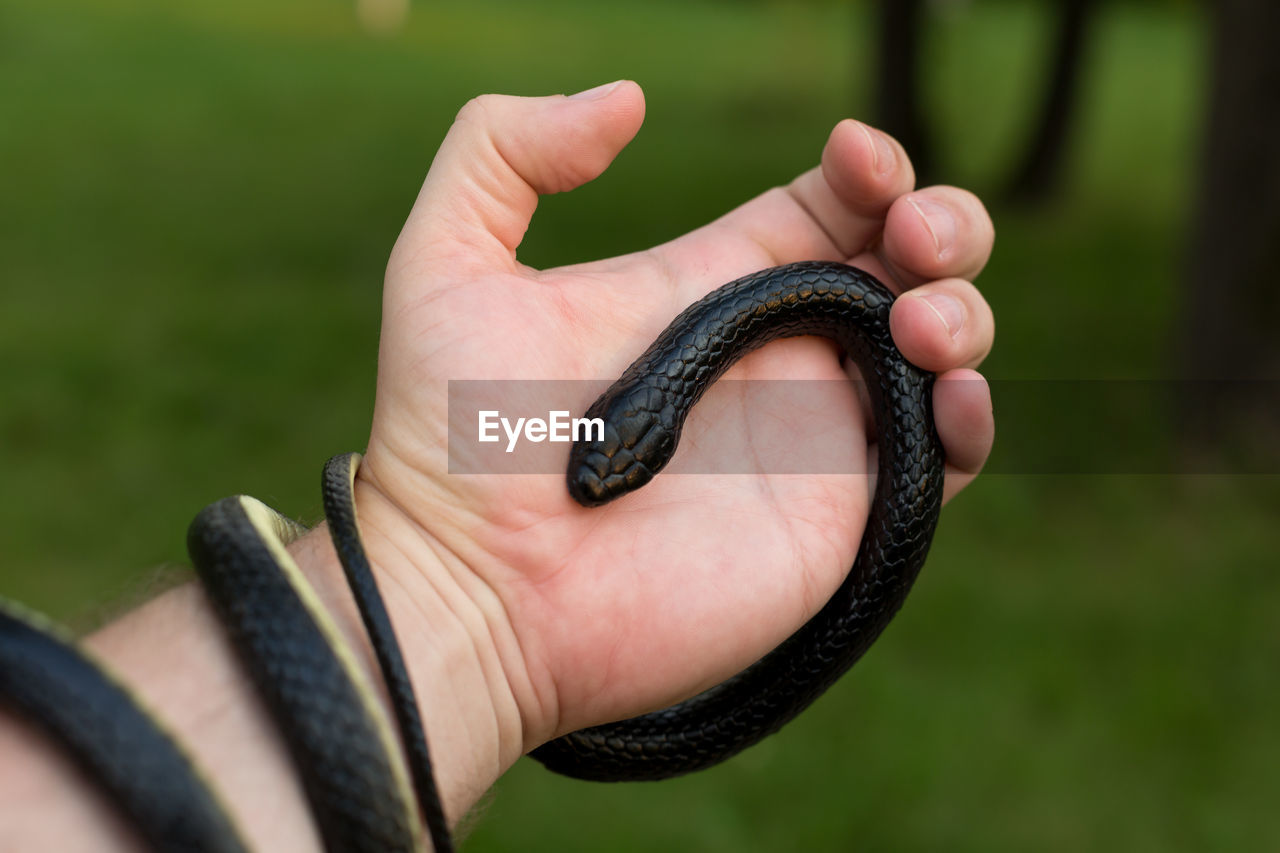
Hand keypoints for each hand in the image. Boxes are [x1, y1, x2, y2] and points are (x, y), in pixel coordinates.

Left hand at [353, 81, 994, 805]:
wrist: (475, 598)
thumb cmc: (450, 445)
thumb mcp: (443, 265)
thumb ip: (503, 150)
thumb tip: (626, 102)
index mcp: (705, 289)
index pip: (824, 207)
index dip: (865, 166)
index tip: (857, 159)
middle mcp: (771, 356)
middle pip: (901, 264)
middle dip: (939, 224)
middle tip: (911, 239)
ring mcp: (812, 438)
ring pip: (940, 350)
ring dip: (963, 310)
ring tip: (919, 322)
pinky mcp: (841, 517)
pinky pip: (947, 460)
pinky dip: (976, 420)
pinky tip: (952, 395)